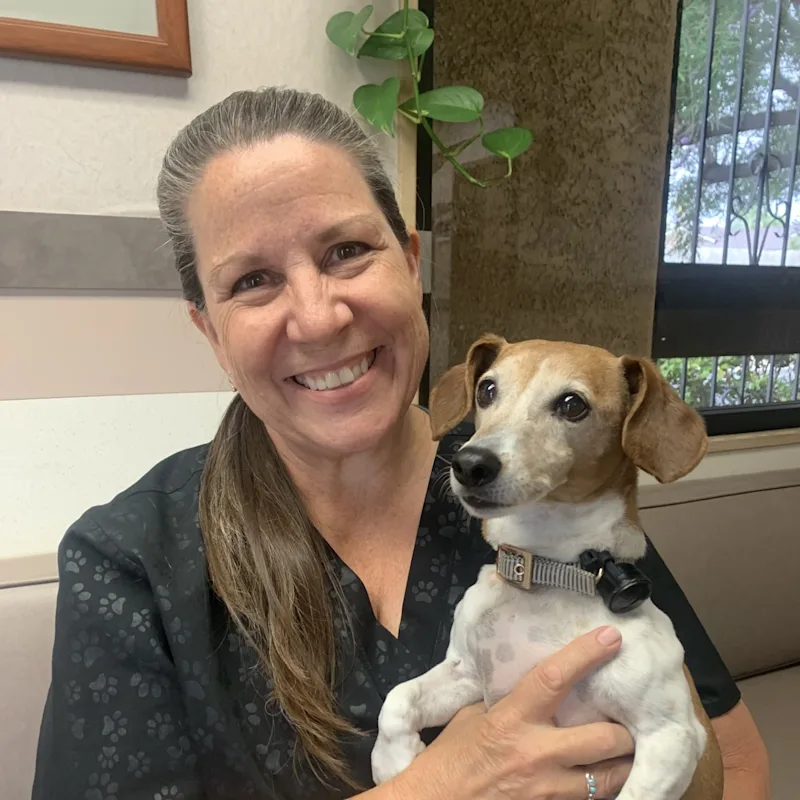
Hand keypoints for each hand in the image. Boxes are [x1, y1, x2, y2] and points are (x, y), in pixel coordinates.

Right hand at [391, 626, 633, 799]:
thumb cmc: (452, 757)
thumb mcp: (475, 717)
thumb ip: (510, 702)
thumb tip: (540, 686)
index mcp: (513, 719)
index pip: (555, 678)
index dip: (585, 654)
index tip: (610, 637)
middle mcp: (537, 754)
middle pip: (605, 739)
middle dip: (624, 731)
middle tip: (627, 720)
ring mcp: (547, 791)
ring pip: (609, 778)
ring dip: (621, 764)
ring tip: (626, 751)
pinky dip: (600, 789)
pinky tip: (601, 778)